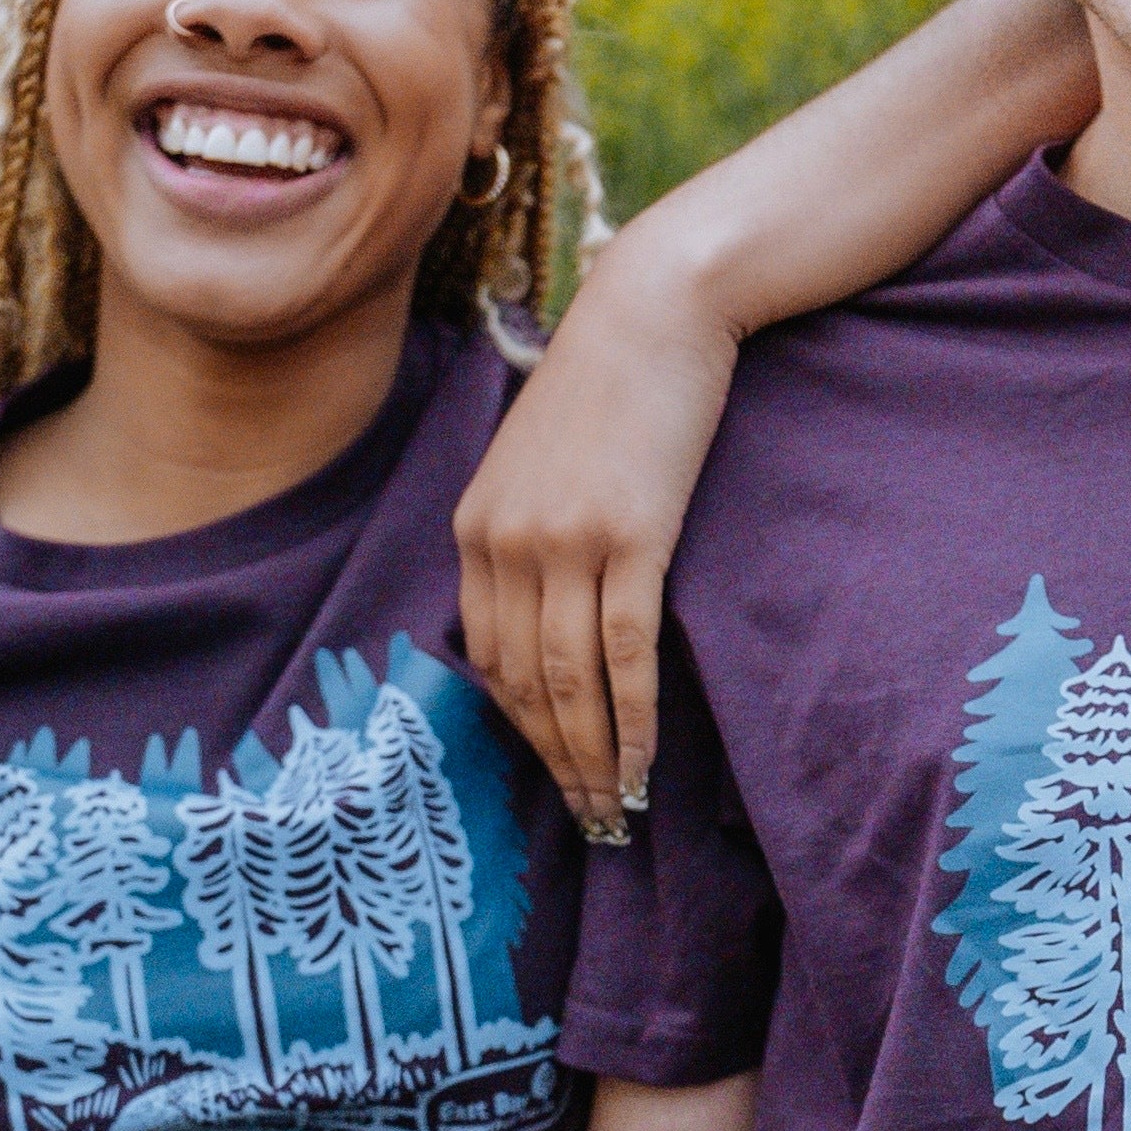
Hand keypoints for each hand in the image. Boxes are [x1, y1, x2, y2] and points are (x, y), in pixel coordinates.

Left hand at [455, 250, 739, 837]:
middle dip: (554, 760)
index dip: (519, 728)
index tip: (553, 771)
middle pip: (522, 683)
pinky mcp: (631, 536)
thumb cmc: (608, 388)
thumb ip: (527, 536)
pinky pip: (624, 654)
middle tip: (588, 818)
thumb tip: (549, 618)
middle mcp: (506, 542)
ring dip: (593, 757)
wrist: (656, 313)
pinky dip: (632, 720)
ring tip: (615, 810)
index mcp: (474, 529)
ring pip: (569, 681)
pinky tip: (643, 764)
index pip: (486, 657)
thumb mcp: (538, 463)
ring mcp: (565, 541)